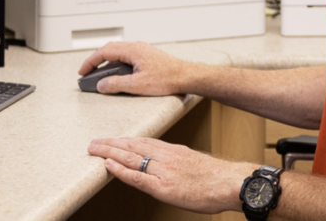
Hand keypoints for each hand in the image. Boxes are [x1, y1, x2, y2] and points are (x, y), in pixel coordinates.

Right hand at [77, 41, 190, 95]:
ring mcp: (143, 50)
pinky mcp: (147, 56)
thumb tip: (101, 84)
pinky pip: (126, 55)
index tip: (82, 71)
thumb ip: (116, 84)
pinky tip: (116, 72)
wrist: (185, 76)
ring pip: (118, 51)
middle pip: (110, 49)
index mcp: (133, 50)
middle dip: (96, 60)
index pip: (105, 51)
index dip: (90, 61)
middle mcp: (137, 47)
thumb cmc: (166, 78)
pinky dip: (116, 62)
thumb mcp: (137, 85)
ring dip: (106, 61)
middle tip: (87, 72)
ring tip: (98, 73)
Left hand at [88, 137, 255, 214]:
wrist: (230, 182)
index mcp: (174, 151)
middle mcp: (167, 157)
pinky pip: (137, 176)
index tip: (113, 140)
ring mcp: (163, 171)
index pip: (144, 142)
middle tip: (95, 141)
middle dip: (112, 143)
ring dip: (110, 152)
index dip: (125, 141)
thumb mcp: (195, 163)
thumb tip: (169, 166)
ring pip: (131, 157)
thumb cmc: (217, 177)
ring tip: (95, 149)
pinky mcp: (163, 186)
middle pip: (134, 146)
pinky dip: (120, 170)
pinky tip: (108, 166)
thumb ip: (179, 162)